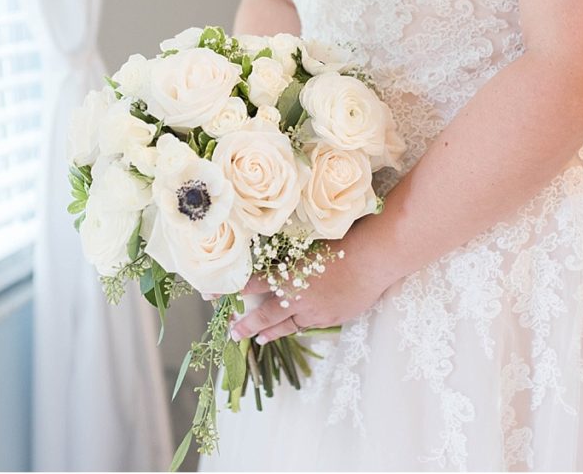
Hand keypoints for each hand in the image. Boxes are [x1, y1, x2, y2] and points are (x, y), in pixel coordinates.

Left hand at [228, 222, 398, 343]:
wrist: (372, 260)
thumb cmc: (342, 242)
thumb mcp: (309, 244)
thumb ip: (290, 255)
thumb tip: (273, 255)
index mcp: (287, 275)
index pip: (251, 283)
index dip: (229, 289)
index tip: (210, 293)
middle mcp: (296, 296)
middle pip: (265, 314)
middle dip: (246, 324)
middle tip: (232, 333)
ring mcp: (313, 311)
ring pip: (285, 325)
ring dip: (269, 332)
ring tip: (257, 339)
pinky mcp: (330, 318)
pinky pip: (307, 325)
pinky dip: (296, 328)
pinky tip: (290, 329)